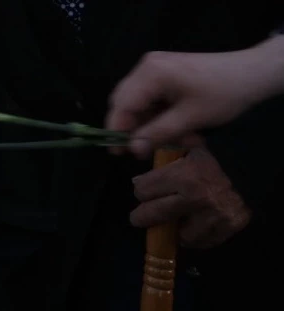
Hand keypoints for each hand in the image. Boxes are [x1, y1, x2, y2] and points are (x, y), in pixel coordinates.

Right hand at [107, 37, 283, 156]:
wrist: (251, 73)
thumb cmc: (222, 94)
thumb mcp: (191, 119)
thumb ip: (158, 133)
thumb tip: (133, 149)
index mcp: (150, 74)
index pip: (122, 103)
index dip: (117, 129)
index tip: (118, 153)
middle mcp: (146, 67)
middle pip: (128, 102)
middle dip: (139, 128)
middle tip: (149, 150)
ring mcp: (156, 68)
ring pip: (143, 103)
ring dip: (157, 125)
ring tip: (184, 140)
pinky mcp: (166, 72)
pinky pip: (154, 98)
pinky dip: (164, 116)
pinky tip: (184, 129)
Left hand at [130, 148, 251, 248]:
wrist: (250, 170)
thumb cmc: (214, 155)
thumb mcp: (187, 147)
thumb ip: (162, 158)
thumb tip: (137, 178)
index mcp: (184, 174)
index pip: (144, 190)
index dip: (140, 190)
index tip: (141, 191)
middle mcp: (197, 198)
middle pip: (155, 214)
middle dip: (142, 216)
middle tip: (138, 218)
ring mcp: (213, 216)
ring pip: (180, 234)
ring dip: (174, 229)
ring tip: (173, 222)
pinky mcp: (228, 228)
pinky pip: (203, 241)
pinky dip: (195, 237)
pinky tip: (191, 228)